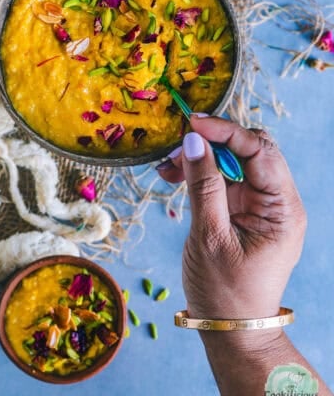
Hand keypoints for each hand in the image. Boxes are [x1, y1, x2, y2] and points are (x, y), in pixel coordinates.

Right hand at [157, 115, 306, 320]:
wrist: (231, 328)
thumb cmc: (224, 291)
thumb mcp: (210, 237)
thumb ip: (204, 185)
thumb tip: (194, 142)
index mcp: (282, 208)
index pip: (260, 151)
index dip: (226, 132)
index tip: (192, 124)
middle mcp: (277, 202)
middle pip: (250, 151)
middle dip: (213, 144)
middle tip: (178, 150)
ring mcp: (261, 206)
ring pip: (234, 163)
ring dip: (203, 159)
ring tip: (170, 168)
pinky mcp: (244, 211)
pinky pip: (224, 181)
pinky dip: (201, 176)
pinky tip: (177, 176)